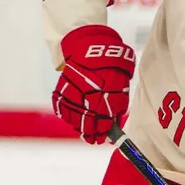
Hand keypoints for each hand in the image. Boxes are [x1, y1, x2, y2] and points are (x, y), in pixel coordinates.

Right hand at [52, 24, 134, 143]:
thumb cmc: (111, 61)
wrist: (89, 43)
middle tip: (95, 140)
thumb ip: (119, 97)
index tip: (107, 136)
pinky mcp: (62, 85)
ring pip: (73, 113)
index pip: (105, 111)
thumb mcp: (122, 76)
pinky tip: (72, 122)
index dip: (105, 126)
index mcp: (107, 84)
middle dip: (92, 131)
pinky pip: (61, 105)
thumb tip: (115, 118)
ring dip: (79, 126)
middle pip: (88, 115)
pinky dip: (66, 115)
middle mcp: (89, 86)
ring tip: (85, 134)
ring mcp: (73, 86)